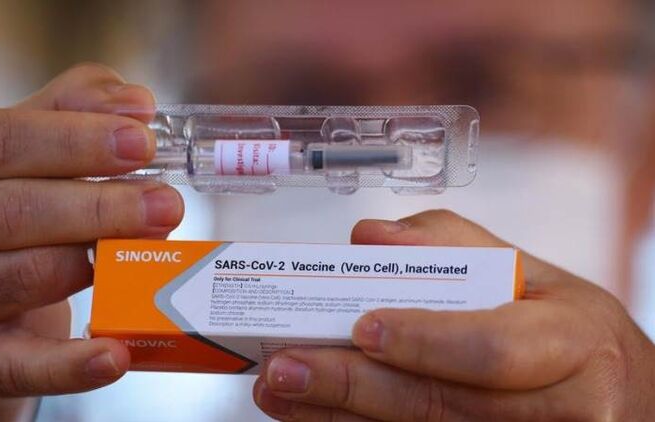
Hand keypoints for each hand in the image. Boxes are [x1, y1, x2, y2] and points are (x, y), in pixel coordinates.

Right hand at [0, 63, 182, 412]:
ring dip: (96, 264)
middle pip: (11, 212)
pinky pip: (15, 366)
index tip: (141, 142)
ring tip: (153, 249)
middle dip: (99, 207)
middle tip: (166, 203)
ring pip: (20, 278)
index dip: (73, 140)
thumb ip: (71, 108)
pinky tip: (116, 354)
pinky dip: (69, 365)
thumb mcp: (18, 141)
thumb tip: (134, 103)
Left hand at [254, 210, 654, 420]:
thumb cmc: (566, 329)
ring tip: (281, 391)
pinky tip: (317, 414)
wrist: (610, 393)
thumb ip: (451, 245)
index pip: (492, 350)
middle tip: (286, 366)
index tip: (362, 327)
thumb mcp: (532, 273)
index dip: (425, 341)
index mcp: (573, 343)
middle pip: (441, 405)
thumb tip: (370, 238)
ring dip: (340, 416)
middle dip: (353, 386)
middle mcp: (562, 408)